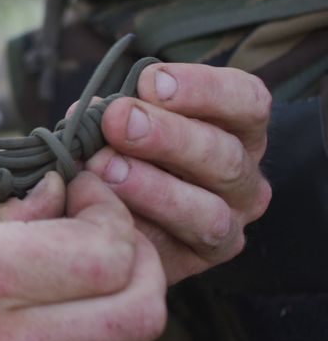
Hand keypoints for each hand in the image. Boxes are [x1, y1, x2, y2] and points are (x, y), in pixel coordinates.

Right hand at [0, 173, 165, 340]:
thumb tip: (50, 198)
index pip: (103, 250)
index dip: (111, 211)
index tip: (84, 192)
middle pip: (138, 309)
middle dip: (140, 259)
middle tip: (104, 229)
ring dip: (112, 299)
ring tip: (69, 267)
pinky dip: (81, 338)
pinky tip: (40, 311)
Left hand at [87, 63, 271, 283]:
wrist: (119, 212)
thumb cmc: (123, 147)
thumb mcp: (126, 120)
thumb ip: (119, 112)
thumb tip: (94, 111)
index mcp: (238, 127)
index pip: (247, 100)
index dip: (201, 88)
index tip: (150, 81)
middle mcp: (244, 175)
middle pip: (223, 155)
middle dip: (166, 136)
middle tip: (118, 121)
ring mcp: (231, 221)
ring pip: (208, 211)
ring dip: (153, 189)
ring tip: (104, 169)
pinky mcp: (204, 259)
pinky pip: (178, 250)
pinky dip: (139, 229)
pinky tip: (105, 211)